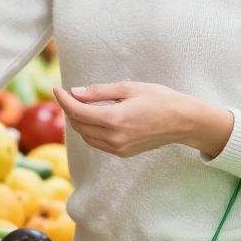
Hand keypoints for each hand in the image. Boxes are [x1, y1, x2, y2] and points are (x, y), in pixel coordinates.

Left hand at [52, 82, 233, 158]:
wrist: (183, 121)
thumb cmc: (159, 99)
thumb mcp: (128, 88)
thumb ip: (98, 92)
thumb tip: (74, 92)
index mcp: (114, 119)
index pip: (77, 112)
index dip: (63, 100)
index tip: (56, 89)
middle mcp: (114, 137)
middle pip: (78, 125)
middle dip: (70, 109)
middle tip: (70, 94)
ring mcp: (118, 148)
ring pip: (85, 136)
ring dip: (79, 121)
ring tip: (81, 105)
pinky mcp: (123, 153)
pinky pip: (97, 142)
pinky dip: (90, 130)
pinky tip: (94, 118)